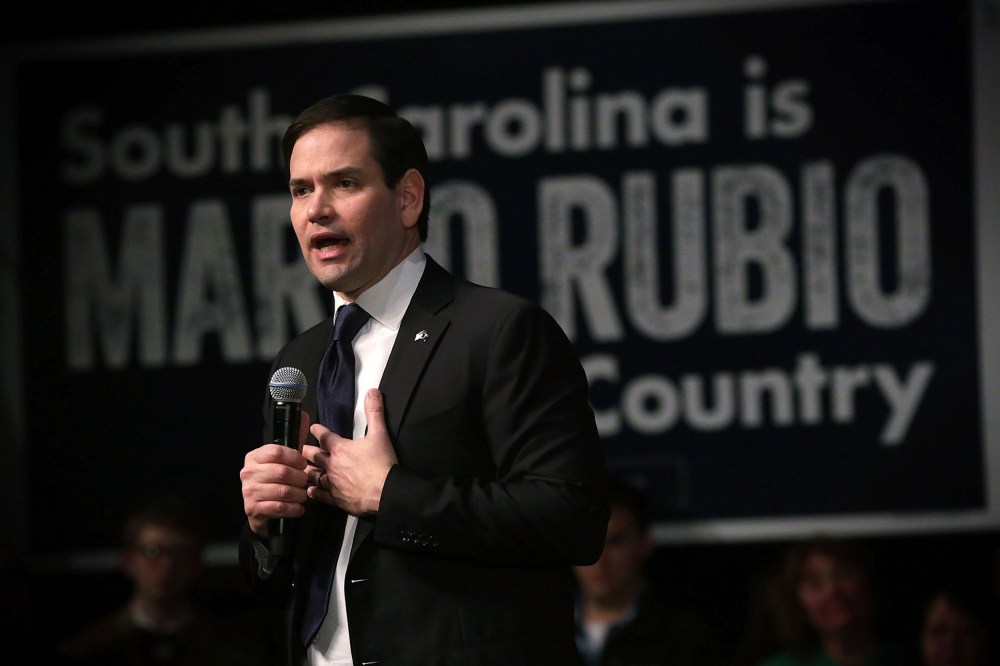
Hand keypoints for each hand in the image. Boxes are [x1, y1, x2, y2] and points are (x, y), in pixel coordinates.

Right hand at [240, 410, 310, 537]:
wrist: (260, 511)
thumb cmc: (274, 481)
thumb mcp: (284, 460)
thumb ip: (295, 440)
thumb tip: (304, 416)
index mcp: (254, 457)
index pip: (276, 451)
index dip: (295, 458)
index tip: (303, 464)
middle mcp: (248, 472)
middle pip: (282, 472)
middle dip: (300, 478)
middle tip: (305, 482)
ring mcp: (248, 491)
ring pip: (283, 491)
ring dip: (299, 494)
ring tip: (303, 495)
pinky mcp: (253, 509)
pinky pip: (279, 507)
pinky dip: (294, 508)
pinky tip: (298, 508)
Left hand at [305, 388, 396, 515]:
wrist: (385, 492)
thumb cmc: (382, 464)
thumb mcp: (380, 434)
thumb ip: (375, 412)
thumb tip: (372, 392)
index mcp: (340, 448)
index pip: (324, 436)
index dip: (317, 430)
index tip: (312, 428)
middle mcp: (332, 465)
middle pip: (313, 456)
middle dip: (306, 450)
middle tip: (301, 449)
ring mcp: (332, 483)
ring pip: (313, 475)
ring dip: (308, 471)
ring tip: (302, 469)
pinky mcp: (336, 498)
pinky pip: (320, 494)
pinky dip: (314, 491)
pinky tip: (311, 490)